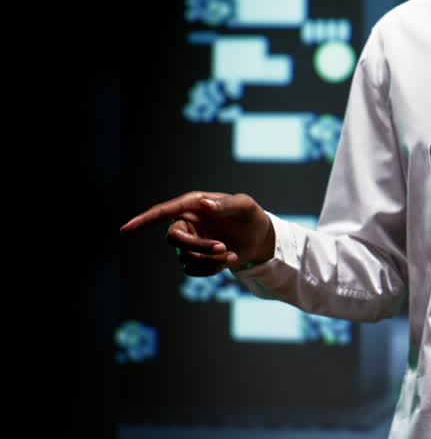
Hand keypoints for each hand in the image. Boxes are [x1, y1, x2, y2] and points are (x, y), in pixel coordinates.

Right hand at [119, 191, 274, 276]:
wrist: (259, 236)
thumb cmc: (250, 215)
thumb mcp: (244, 206)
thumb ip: (225, 204)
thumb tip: (204, 204)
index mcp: (193, 205)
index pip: (163, 212)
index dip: (143, 221)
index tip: (125, 230)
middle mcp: (187, 223)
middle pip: (173, 239)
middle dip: (198, 246)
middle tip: (223, 247)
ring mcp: (190, 242)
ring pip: (185, 257)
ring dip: (209, 259)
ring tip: (231, 253)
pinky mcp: (196, 258)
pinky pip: (193, 269)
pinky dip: (212, 268)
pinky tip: (228, 260)